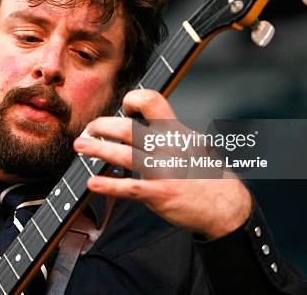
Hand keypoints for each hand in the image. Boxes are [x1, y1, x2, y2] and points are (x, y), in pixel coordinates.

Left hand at [74, 89, 252, 239]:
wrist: (225, 204)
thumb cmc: (203, 172)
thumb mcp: (191, 142)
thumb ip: (165, 133)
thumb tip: (135, 124)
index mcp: (176, 131)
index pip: (152, 101)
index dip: (133, 101)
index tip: (122, 110)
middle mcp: (169, 147)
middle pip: (128, 129)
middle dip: (102, 127)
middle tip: (88, 130)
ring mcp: (165, 171)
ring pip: (125, 156)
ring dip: (98, 150)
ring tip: (81, 147)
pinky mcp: (161, 194)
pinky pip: (130, 188)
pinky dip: (109, 185)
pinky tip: (93, 183)